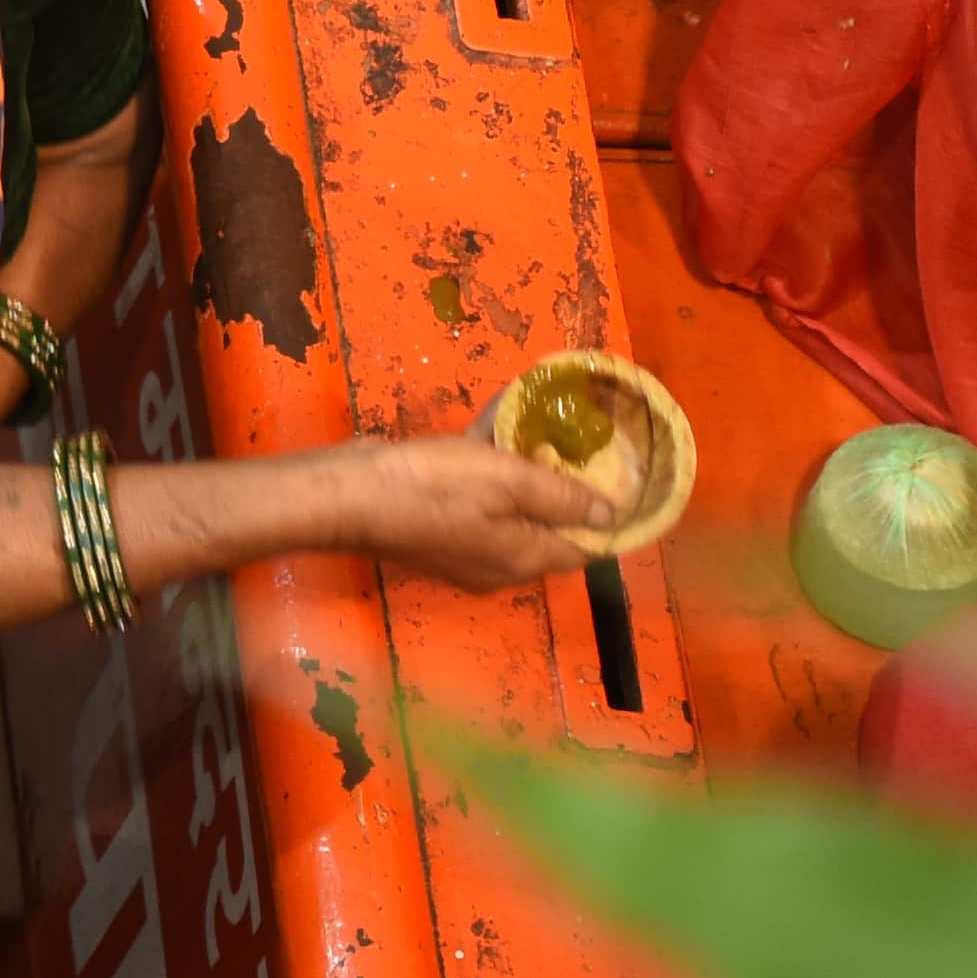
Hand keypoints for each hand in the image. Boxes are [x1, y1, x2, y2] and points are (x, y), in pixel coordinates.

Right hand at [335, 430, 624, 588]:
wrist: (352, 495)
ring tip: (549, 419)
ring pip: (513, 504)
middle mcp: (498, 561)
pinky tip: (499, 416)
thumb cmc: (434, 488)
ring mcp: (465, 543)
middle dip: (568, 487)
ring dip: (529, 466)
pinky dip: (492, 459)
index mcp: (521, 559)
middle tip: (586, 439)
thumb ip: (561, 499)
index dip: (605, 520)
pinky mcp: (438, 520)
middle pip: (548, 527)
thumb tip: (612, 519)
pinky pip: (480, 491)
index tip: (625, 479)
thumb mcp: (508, 483)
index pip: (581, 550)